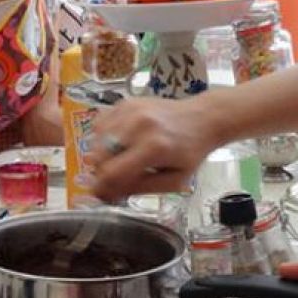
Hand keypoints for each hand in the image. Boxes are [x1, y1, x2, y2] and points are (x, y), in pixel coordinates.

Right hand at [89, 97, 221, 199]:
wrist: (202, 118)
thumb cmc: (191, 152)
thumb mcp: (173, 180)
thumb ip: (139, 188)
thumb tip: (107, 194)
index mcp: (153, 148)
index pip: (112, 173)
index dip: (102, 188)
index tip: (102, 194)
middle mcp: (138, 125)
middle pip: (99, 157)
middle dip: (101, 172)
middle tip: (114, 178)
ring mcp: (129, 110)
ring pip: (95, 140)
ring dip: (101, 155)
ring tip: (119, 159)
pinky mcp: (125, 103)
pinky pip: (100, 125)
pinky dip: (102, 137)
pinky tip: (118, 142)